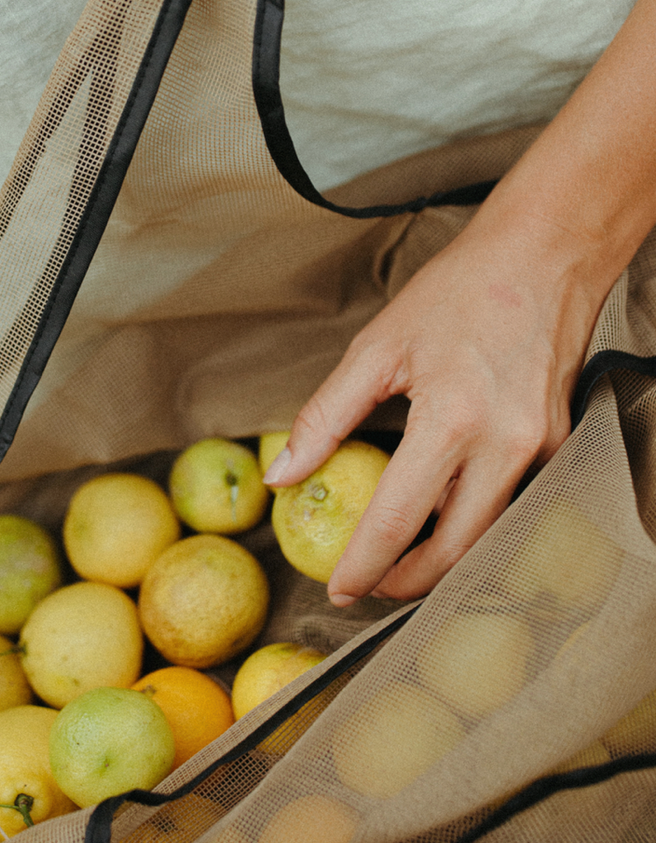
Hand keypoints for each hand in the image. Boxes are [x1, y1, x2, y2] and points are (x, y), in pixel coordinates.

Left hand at [264, 200, 605, 602]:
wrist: (546, 253)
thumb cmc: (459, 291)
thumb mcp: (376, 348)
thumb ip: (325, 418)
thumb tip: (282, 476)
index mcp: (454, 421)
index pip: (398, 522)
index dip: (363, 566)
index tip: (337, 589)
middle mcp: (507, 445)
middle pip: (455, 551)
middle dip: (407, 582)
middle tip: (368, 585)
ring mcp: (541, 449)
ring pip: (490, 535)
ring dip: (443, 558)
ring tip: (398, 557)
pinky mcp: (560, 443)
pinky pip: (512, 502)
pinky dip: (473, 519)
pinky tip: (441, 511)